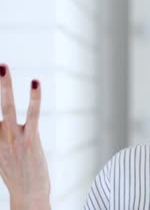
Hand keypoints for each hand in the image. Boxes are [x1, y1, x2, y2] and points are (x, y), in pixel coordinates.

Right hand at [0, 64, 49, 208]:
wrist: (29, 195)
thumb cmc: (19, 174)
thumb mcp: (3, 154)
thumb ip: (1, 137)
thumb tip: (1, 123)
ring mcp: (13, 138)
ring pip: (6, 107)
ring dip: (4, 86)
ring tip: (3, 66)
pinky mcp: (30, 140)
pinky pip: (32, 115)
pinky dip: (34, 98)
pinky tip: (35, 83)